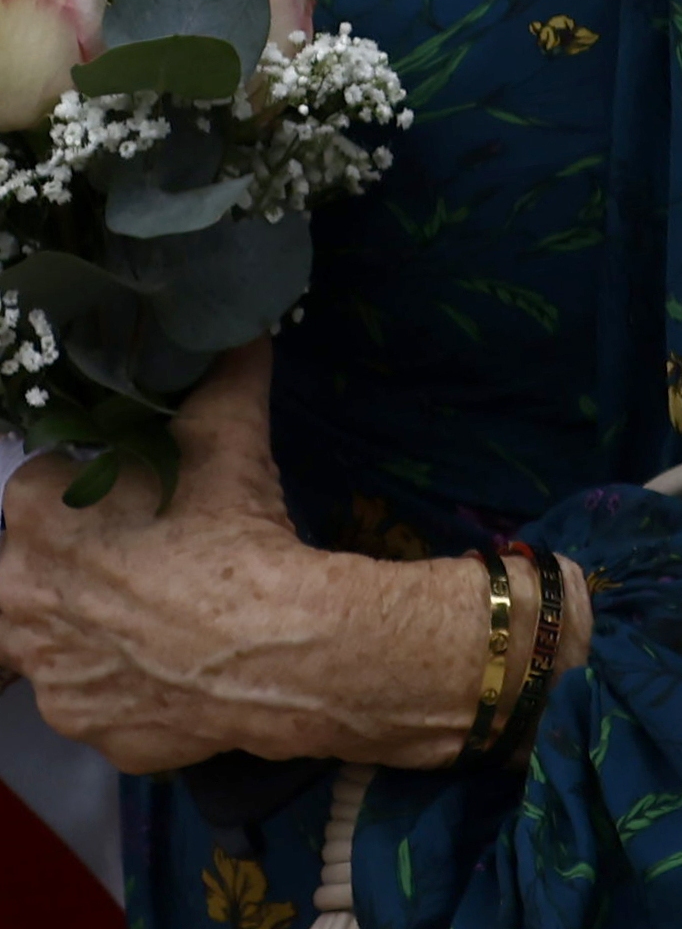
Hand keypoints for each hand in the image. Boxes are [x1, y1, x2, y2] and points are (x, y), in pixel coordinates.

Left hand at [0, 346, 518, 772]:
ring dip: (99, 628)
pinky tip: (182, 665)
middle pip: (31, 571)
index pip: (40, 487)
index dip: (92, 486)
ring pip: (61, 642)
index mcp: (34, 520)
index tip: (137, 492)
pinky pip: (102, 700)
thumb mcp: (232, 434)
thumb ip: (223, 374)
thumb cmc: (238, 533)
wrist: (281, 648)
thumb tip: (239, 327)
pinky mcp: (88, 729)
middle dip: (77, 562)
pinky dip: (134, 685)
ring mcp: (50, 675)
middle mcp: (15, 600)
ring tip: (170, 613)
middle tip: (149, 554)